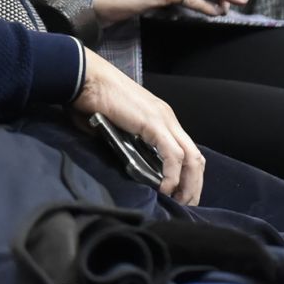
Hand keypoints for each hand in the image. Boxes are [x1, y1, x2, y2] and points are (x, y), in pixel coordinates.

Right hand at [71, 49, 203, 204]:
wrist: (87, 79)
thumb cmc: (94, 99)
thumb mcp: (116, 127)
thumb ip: (125, 143)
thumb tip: (127, 165)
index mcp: (160, 117)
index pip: (187, 150)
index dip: (189, 174)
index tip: (181, 194)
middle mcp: (168, 118)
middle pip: (196, 156)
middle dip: (194, 184)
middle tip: (185, 204)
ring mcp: (163, 120)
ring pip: (191, 157)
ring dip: (188, 183)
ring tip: (178, 200)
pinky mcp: (154, 124)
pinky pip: (172, 155)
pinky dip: (172, 174)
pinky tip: (165, 187)